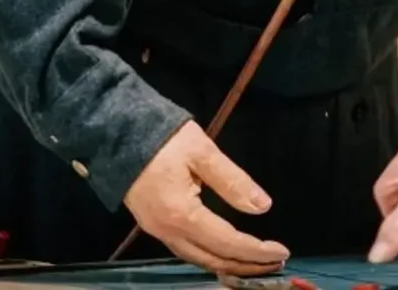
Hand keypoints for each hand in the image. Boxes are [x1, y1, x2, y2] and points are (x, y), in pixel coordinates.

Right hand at [123, 122, 289, 274]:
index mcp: (181, 214)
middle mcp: (166, 230)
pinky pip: (186, 250)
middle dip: (246, 265)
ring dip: (229, 264)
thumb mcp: (203, 152)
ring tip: (258, 262)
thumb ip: (233, 181)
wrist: (115, 133)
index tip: (282, 251)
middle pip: (212, 259)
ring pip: (198, 258)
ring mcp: (156, 230)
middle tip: (276, 263)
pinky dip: (211, 256)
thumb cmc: (163, 139)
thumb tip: (263, 206)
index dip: (256, 251)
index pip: (227, 242)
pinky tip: (226, 252)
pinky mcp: (153, 224)